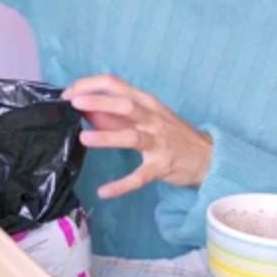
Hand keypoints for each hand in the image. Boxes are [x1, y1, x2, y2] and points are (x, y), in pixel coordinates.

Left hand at [62, 74, 212, 198]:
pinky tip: (104, 191)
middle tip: (74, 103)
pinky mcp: (162, 167)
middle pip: (125, 105)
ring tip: (84, 138)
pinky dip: (122, 185)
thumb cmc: (171, 133)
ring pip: (132, 137)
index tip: (68, 93)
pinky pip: (140, 176)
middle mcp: (153, 118)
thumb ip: (116, 112)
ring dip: (107, 136)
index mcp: (146, 102)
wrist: (208, 156)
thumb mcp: (146, 116)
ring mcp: (159, 143)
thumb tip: (85, 107)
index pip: (116, 85)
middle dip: (98, 102)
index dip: (90, 86)